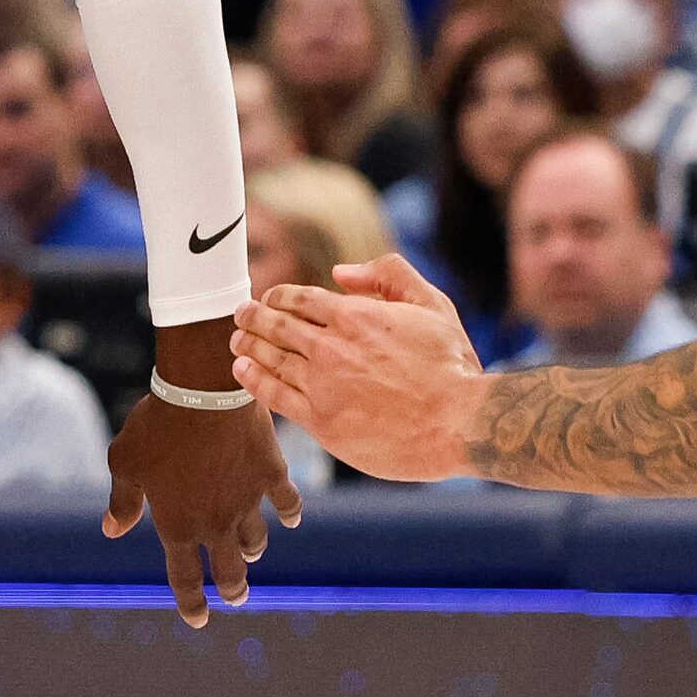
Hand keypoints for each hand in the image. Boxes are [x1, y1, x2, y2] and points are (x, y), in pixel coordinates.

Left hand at [104, 316, 302, 626]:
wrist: (203, 392)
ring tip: (253, 552)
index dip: (192, 604)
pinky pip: (287, 503)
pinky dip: (289, 513)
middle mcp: (216, 522)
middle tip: (237, 598)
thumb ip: (122, 501)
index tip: (199, 620)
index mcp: (177, 525)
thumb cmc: (156, 426)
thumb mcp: (126, 462)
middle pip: (229, 569)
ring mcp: (247, 501)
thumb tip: (112, 530)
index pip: (185, 578)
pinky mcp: (271, 475)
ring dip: (253, 549)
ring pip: (256, 540)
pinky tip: (290, 519)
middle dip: (233, 588)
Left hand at [234, 258, 484, 480]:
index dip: (277, 297)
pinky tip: (243, 372)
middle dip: (252, 316)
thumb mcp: (432, 303)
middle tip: (240, 315)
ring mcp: (322, 385)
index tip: (268, 299)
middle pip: (275, 325)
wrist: (461, 423)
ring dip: (247, 346)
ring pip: (270, 358)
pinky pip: (275, 396)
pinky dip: (253, 380)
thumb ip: (389, 275)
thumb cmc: (451, 366)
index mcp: (354, 315)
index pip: (298, 298)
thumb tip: (340, 273)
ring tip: (236, 342)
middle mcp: (331, 347)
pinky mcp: (321, 421)